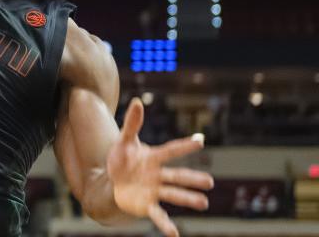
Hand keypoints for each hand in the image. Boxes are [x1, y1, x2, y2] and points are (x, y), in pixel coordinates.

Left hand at [108, 98, 214, 236]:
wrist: (112, 181)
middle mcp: (158, 175)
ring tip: (203, 203)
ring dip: (187, 199)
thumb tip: (138, 101)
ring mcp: (154, 191)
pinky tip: (175, 235)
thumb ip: (132, 123)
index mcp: (154, 158)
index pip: (170, 151)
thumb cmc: (123, 159)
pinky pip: (158, 215)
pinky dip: (166, 225)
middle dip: (192, 179)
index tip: (200, 140)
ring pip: (173, 194)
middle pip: (177, 176)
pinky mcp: (146, 205)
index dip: (184, 146)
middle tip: (210, 182)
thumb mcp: (124, 141)